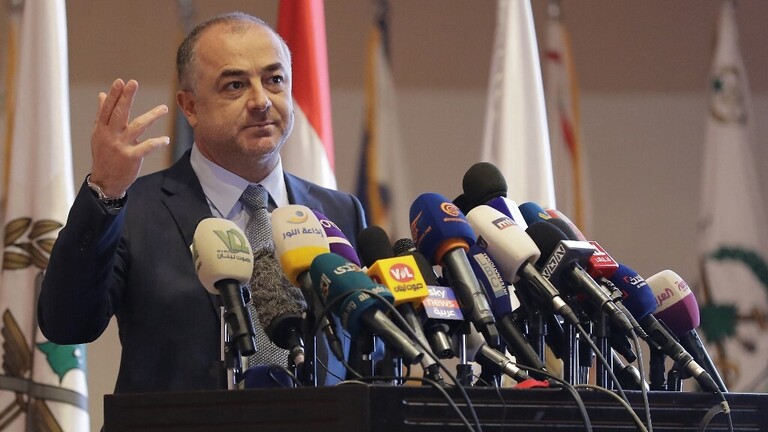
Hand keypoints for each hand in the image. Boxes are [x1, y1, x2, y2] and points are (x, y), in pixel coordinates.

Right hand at [89, 79, 169, 197]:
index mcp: (102, 129)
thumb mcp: (99, 135)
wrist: (106, 181)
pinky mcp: (132, 157)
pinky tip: (166, 139)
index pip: (107, 109)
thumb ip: (102, 114)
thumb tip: (101, 95)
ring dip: (152, 116)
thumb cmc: (104, 155)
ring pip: (138, 127)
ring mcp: (121, 146)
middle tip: (134, 82)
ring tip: (164, 108)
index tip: (120, 81)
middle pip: (119, 113)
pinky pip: (147, 147)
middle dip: (126, 97)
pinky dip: (157, 142)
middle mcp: (111, 135)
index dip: (114, 95)